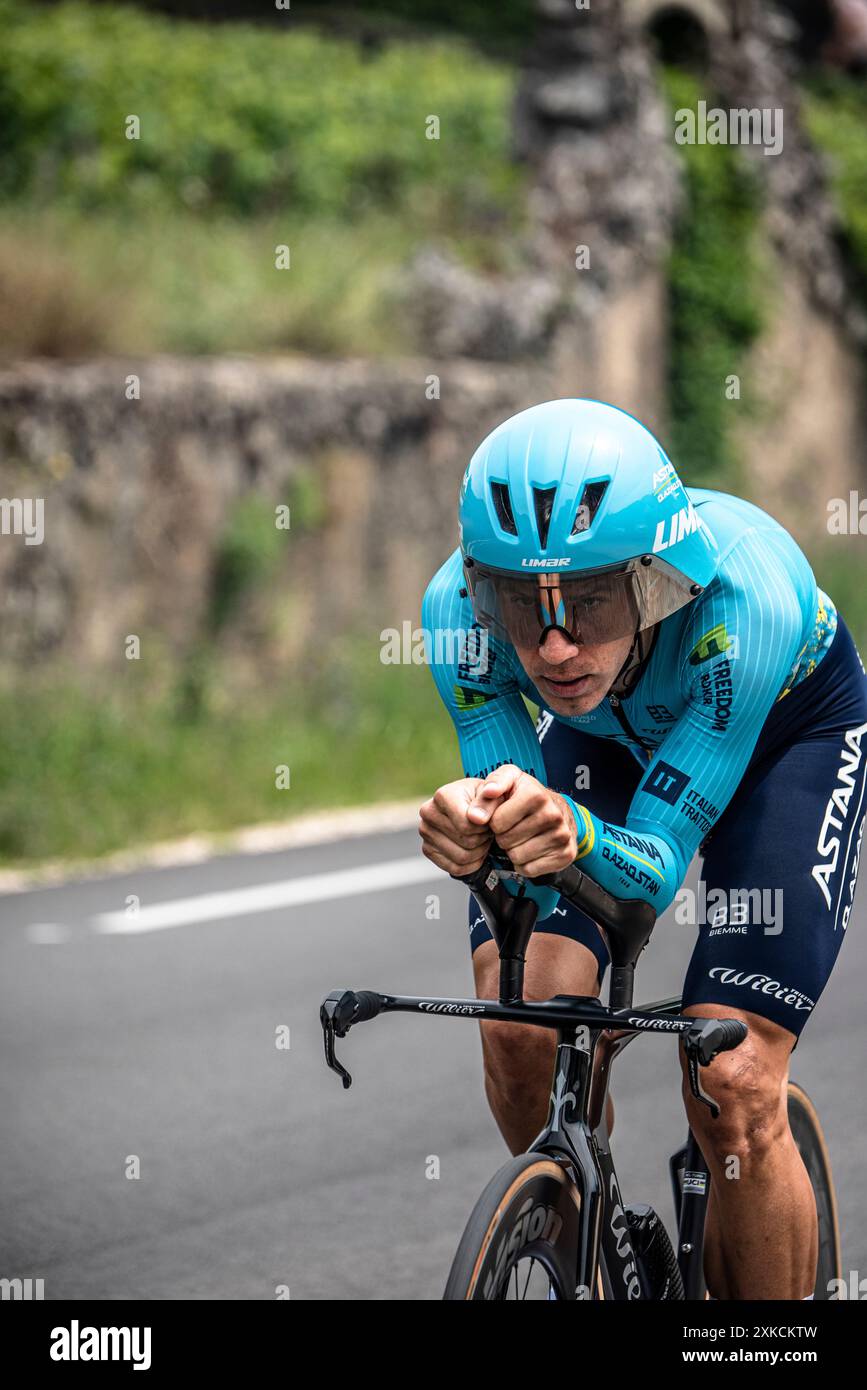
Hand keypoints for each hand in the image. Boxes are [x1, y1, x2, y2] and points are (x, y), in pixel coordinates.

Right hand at [418, 777, 494, 876]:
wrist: (473, 806)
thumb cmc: (485, 799)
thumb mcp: (493, 795)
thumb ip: (488, 803)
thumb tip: (477, 819)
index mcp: (443, 796)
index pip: (466, 826)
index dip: (484, 827)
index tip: (488, 819)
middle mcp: (428, 812)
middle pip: (466, 841)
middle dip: (483, 838)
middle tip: (486, 829)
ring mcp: (426, 832)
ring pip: (462, 858)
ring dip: (479, 852)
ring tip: (481, 838)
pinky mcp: (428, 850)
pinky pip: (455, 868)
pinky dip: (471, 864)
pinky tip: (475, 850)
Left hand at [466, 764, 577, 878]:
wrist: (559, 808)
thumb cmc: (529, 794)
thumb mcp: (510, 779)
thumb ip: (493, 783)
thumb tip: (489, 792)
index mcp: (536, 795)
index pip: (497, 823)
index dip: (495, 821)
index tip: (503, 814)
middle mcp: (553, 815)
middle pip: (506, 841)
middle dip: (504, 836)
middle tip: (513, 827)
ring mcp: (562, 836)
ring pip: (517, 857)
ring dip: (513, 850)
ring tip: (521, 837)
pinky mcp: (565, 855)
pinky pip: (530, 870)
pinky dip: (525, 863)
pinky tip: (530, 849)